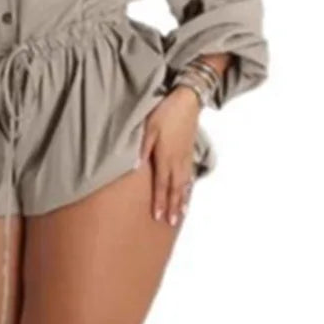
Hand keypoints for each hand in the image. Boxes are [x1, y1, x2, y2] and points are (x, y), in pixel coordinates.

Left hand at [136, 85, 198, 224]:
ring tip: (182, 214)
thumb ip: (142, 149)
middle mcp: (177, 161)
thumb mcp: (148, 129)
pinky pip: (189, 175)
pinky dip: (188, 187)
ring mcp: (185, 157)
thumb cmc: (164, 113)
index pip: (161, 186)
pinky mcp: (189, 151)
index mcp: (165, 157)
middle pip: (175, 189)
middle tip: (171, 223)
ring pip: (184, 183)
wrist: (187, 101)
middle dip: (173, 207)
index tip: (158, 217)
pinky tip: (187, 191)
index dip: (160, 202)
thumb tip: (134, 167)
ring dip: (182, 200)